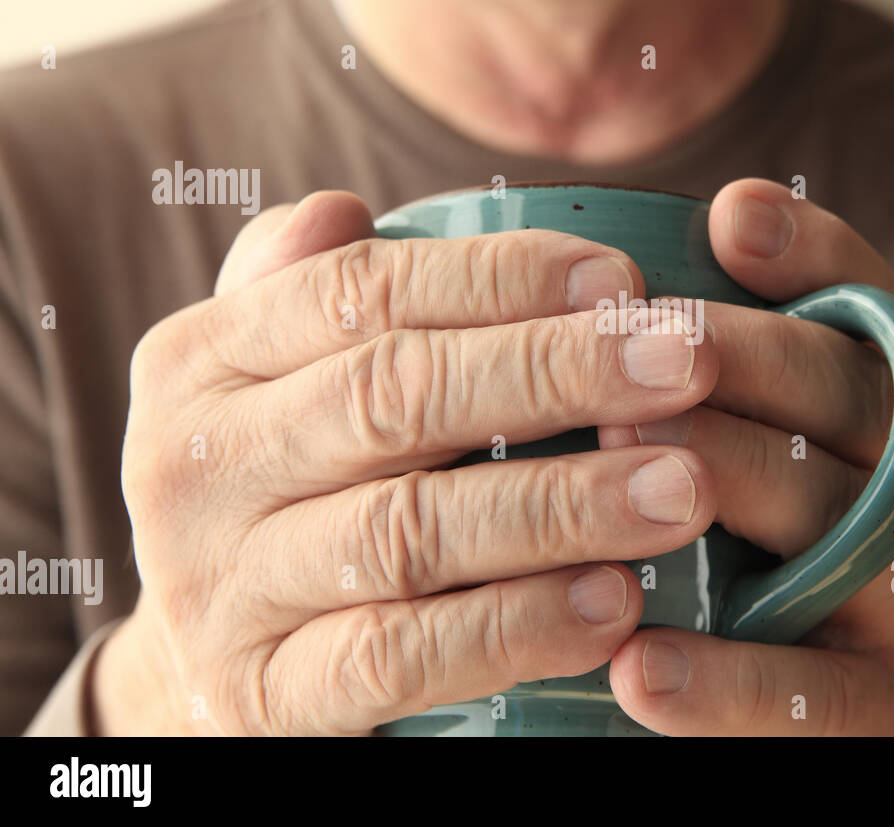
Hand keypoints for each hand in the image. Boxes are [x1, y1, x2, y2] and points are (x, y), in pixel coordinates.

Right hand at [94, 191, 720, 734]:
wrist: (217, 662)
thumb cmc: (286, 491)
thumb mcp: (271, 384)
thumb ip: (311, 296)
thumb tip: (348, 209)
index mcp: (201, 361)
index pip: (359, 291)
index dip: (500, 278)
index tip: (626, 282)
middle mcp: (193, 467)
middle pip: (392, 396)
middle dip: (556, 372)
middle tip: (687, 363)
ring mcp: (221, 590)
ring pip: (408, 529)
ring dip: (562, 504)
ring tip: (681, 488)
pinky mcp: (267, 696)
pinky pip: (401, 658)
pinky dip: (515, 627)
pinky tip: (613, 604)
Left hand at [602, 179, 893, 735]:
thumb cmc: (799, 566)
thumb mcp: (786, 461)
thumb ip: (731, 388)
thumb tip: (610, 301)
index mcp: (882, 415)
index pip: (871, 312)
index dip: (814, 255)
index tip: (732, 215)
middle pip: (844, 396)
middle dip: (739, 357)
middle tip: (627, 335)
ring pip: (834, 524)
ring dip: (731, 478)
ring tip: (624, 448)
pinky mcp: (884, 709)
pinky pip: (814, 694)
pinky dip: (728, 679)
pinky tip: (637, 667)